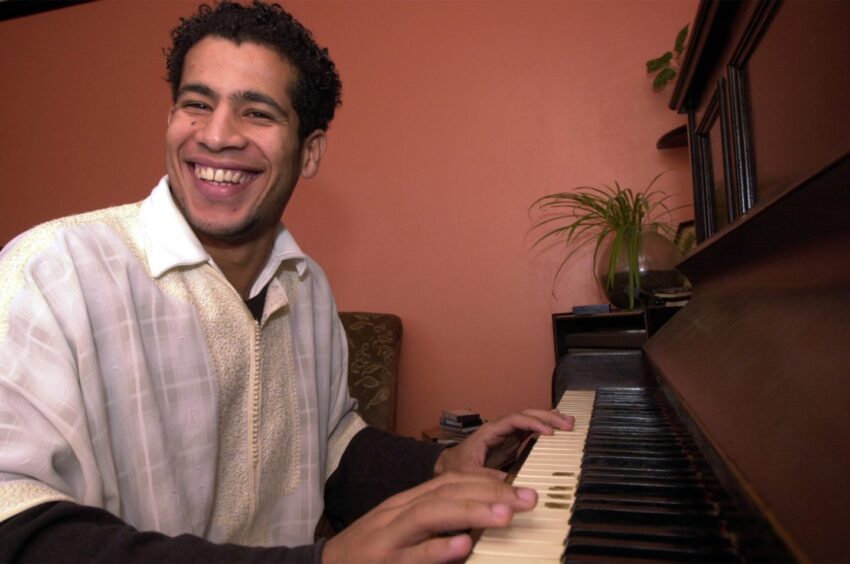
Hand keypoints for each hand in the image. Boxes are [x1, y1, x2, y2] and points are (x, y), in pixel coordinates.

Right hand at [321, 472, 537, 562]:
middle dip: (490, 493)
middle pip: (446, 492)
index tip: (516, 483)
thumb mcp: (401, 529)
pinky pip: (412, 557)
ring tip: (505, 515)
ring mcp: (389, 539)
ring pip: (430, 516)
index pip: (449, 481)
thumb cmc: (369, 552)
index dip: (485, 479)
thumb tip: (475, 520)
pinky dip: (437, 550)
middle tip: (528, 499)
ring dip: (470, 513)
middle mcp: (398, 513)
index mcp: (406, 503)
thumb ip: (434, 521)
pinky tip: (461, 547)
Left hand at [434, 409, 574, 475]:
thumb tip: (513, 483)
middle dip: (547, 418)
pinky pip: (529, 433)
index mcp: (489, 432)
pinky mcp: (510, 445)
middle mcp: (499, 430)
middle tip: (567, 424)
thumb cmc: (454, 468)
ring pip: (530, 422)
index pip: (514, 420)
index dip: (532, 424)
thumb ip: (487, 478)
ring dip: (548, 420)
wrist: (445, 469)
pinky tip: (557, 428)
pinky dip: (543, 429)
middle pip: (526, 416)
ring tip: (568, 422)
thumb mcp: (468, 474)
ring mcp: (506, 436)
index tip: (549, 433)